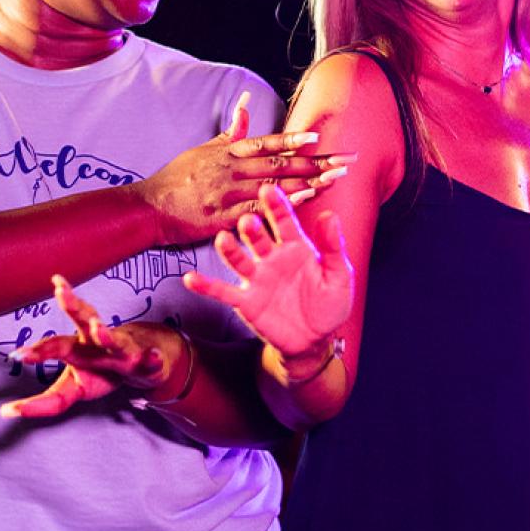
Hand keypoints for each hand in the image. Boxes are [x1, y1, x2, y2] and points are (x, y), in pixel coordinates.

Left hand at [0, 276, 185, 418]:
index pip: (55, 346)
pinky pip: (152, 360)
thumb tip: (5, 411)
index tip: (18, 355)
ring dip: (107, 335)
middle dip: (70, 315)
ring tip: (98, 329)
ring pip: (116, 340)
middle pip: (82, 328)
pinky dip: (153, 357)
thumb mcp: (72, 390)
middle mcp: (99, 344)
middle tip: (57, 302)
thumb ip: (44, 402)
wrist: (146, 359)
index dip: (39, 351)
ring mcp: (125, 350)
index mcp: (78, 348)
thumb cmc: (103, 372)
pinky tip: (153, 356)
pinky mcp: (148, 362)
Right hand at [133, 92, 355, 244]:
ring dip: (309, 183)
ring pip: (275, 186)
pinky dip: (282, 206)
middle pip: (281, 164)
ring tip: (336, 180)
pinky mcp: (224, 216)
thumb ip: (232, 131)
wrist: (148, 207)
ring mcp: (229, 193)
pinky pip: (258, 210)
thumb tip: (246, 102)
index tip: (320, 138)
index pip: (268, 143)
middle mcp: (232, 169)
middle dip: (317, 162)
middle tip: (346, 161)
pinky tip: (303, 204)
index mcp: (229, 152)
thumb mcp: (204, 149)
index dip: (294, 140)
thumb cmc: (177, 178)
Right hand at [184, 183, 352, 360]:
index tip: (269, 190)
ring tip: (223, 239)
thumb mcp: (339, 275)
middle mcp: (272, 258)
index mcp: (296, 247)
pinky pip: (223, 292)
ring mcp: (257, 279)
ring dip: (230, 250)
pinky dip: (206, 286)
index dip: (277, 206)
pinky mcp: (246, 302)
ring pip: (239, 260)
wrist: (315, 340)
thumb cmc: (329, 303)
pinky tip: (190, 279)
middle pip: (258, 238)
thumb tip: (329, 215)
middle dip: (252, 229)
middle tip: (248, 221)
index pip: (285, 222)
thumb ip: (332, 247)